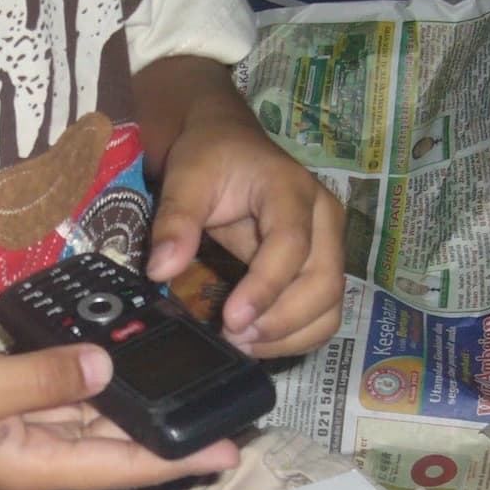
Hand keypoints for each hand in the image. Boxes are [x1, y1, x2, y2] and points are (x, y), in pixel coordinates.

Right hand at [0, 337, 239, 489]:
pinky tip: (128, 360)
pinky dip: (99, 381)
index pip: (123, 467)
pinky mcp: (16, 406)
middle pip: (120, 446)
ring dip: (140, 404)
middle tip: (226, 406)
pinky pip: (69, 396)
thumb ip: (43, 378)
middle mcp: (41, 456)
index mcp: (36, 466)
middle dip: (170, 430)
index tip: (228, 451)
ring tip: (191, 382)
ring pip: (99, 420)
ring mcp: (28, 432)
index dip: (177, 459)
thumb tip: (106, 367)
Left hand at [136, 56, 344, 357]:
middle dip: (281, 321)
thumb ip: (174, 221)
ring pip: (329, 305)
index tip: (231, 319)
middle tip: (233, 337)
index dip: (265, 287)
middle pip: (324, 282)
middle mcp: (322, 218)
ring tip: (241, 344)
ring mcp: (327, 246)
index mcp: (291, 189)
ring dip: (290, 336)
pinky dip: (294, 337)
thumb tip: (160, 271)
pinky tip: (255, 342)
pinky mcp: (319, 268)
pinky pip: (321, 314)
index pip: (291, 244)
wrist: (228, 144)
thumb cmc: (210, 157)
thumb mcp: (186, 178)